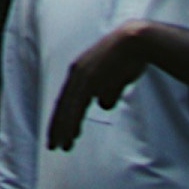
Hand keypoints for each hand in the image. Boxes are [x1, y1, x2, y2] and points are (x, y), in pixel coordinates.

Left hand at [47, 26, 157, 149]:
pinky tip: (71, 135)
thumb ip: (107, 91)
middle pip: (62, 105)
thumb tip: (103, 104)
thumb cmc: (128, 57)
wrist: (135, 42)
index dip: (61, 116)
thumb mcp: (114, 78)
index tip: (59, 132)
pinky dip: (72, 122)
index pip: (65, 98)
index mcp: (79, 71)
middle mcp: (76, 74)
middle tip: (53, 145)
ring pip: (67, 109)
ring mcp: (81, 77)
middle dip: (57, 127)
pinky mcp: (89, 80)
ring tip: (60, 146)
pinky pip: (76, 107)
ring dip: (63, 129)